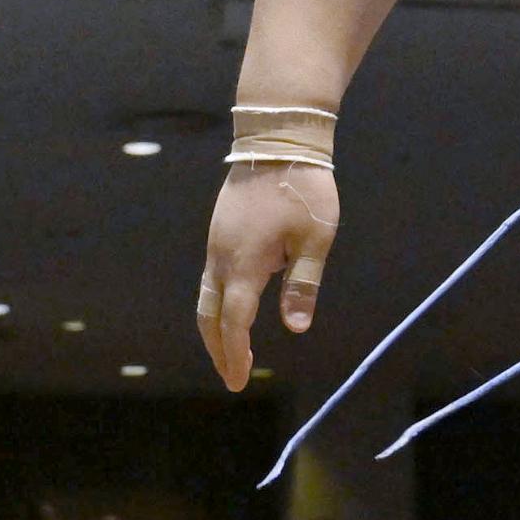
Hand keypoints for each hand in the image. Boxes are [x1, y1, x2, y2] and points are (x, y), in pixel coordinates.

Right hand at [197, 162, 339, 391]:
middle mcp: (221, 256)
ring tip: (230, 352)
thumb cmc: (303, 188)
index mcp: (244, 263)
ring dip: (214, 328)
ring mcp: (215, 243)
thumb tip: (295, 329)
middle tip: (231, 378)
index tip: (239, 381)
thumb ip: (303, 285)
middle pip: (208, 315)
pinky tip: (234, 310)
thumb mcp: (315, 240)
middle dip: (218, 349)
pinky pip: (210, 277)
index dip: (236, 353)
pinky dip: (217, 304)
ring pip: (204, 296)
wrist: (277, 138)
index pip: (234, 321)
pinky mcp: (218, 231)